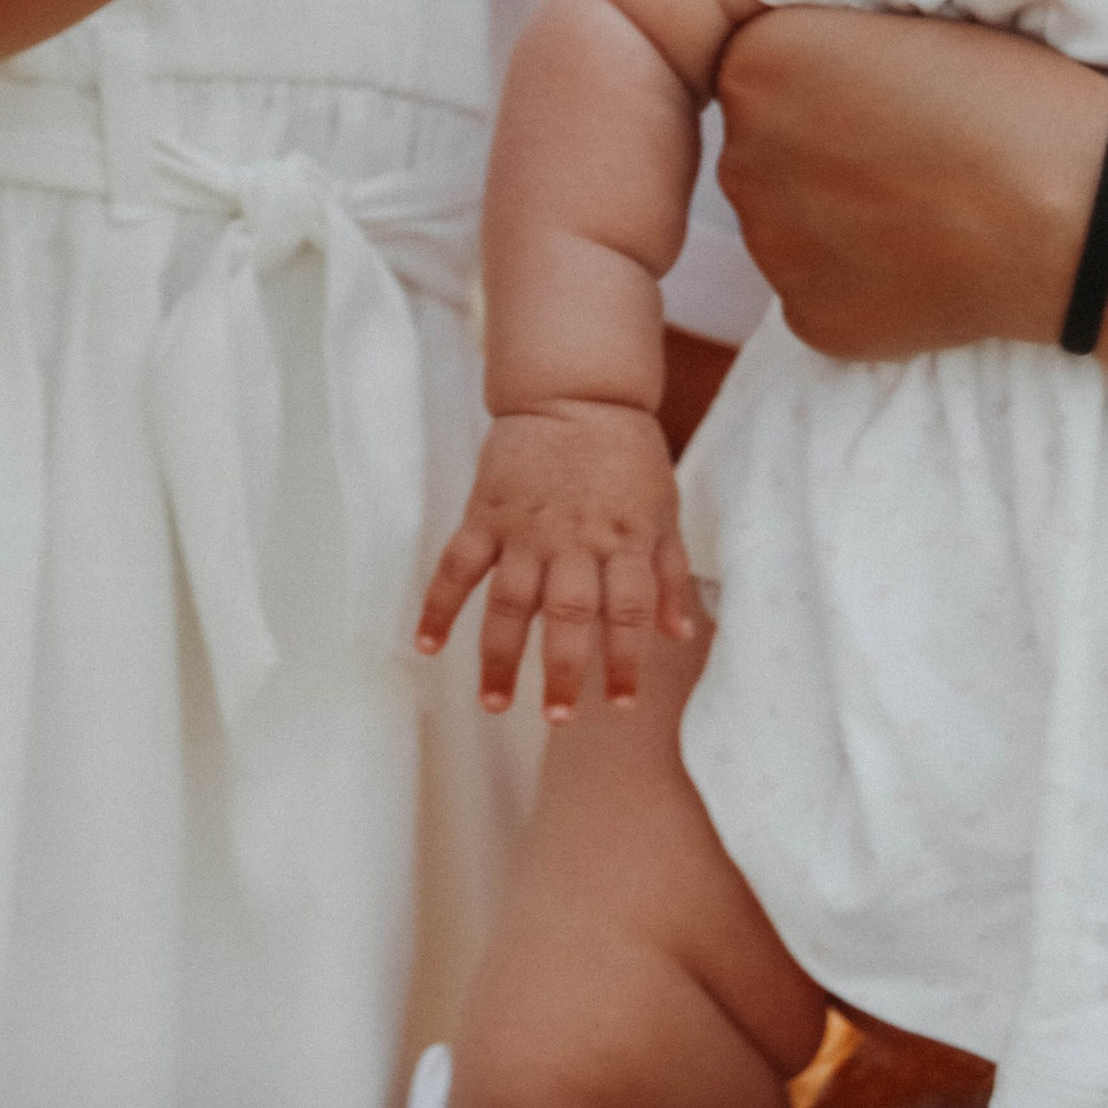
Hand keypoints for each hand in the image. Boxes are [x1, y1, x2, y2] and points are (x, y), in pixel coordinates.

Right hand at [417, 402, 694, 718]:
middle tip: (557, 718)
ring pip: (511, 600)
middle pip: (569, 613)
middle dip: (564, 669)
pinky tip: (428, 644)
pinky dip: (440, 603)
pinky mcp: (486, 512)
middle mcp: (574, 540)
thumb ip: (669, 572)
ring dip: (501, 655)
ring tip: (495, 703)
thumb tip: (680, 634)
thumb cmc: (626, 454)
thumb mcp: (663, 508)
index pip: (628, 611)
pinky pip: (458, 563)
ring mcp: (525, 528)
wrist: (576, 390)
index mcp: (623, 539)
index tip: (620, 705)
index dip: (627, 661)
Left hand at [715, 6, 1107, 358]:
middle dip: (816, 150)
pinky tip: (926, 260)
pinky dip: (862, 281)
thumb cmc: (1009, 95)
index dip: (826, 80)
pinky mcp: (806, 318)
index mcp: (756, 61)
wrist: (1074, 209)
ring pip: (786, 223)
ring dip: (834, 217)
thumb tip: (803, 80)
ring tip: (926, 208)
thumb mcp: (906, 19)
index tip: (891, 90)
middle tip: (910, 152)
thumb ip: (829, 42)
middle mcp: (740, 153)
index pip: (758, 69)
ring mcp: (770, 246)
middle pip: (761, 148)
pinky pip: (818, 289)